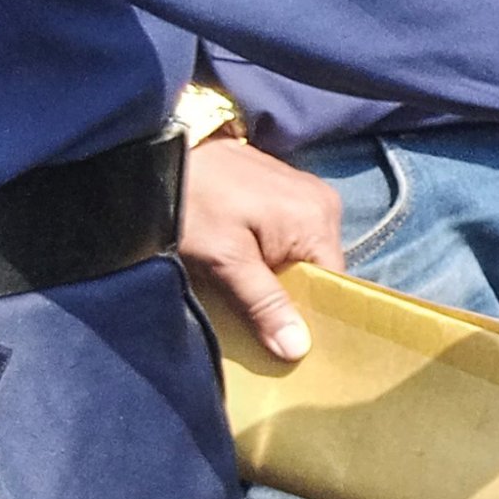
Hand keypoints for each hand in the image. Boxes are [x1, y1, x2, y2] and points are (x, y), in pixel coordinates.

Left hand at [177, 136, 344, 361]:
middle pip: (318, 272)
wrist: (165, 149)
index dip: (311, 316)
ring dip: (277, 278)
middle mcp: (325, 206)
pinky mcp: (289, 190)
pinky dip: (271, 257)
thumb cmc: (194, 202)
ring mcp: (308, 194)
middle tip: (255, 320)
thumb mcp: (224, 259)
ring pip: (303, 256)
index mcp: (318, 221)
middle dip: (289, 297)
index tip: (284, 342)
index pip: (333, 286)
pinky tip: (245, 264)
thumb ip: (263, 303)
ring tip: (245, 290)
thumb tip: (298, 349)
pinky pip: (292, 237)